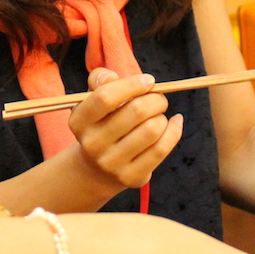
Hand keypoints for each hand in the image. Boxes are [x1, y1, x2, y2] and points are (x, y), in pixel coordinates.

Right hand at [67, 68, 182, 190]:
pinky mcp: (130, 177)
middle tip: (159, 98)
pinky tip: (174, 123)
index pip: (105, 97)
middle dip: (155, 99)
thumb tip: (111, 77)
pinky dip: (174, 131)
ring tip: (158, 115)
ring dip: (162, 117)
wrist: (97, 169)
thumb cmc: (101, 123)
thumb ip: (100, 80)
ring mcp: (111, 163)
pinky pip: (161, 149)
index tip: (148, 81)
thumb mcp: (93, 100)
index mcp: (79, 121)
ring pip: (151, 130)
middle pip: (136, 112)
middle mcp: (92, 144)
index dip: (132, 84)